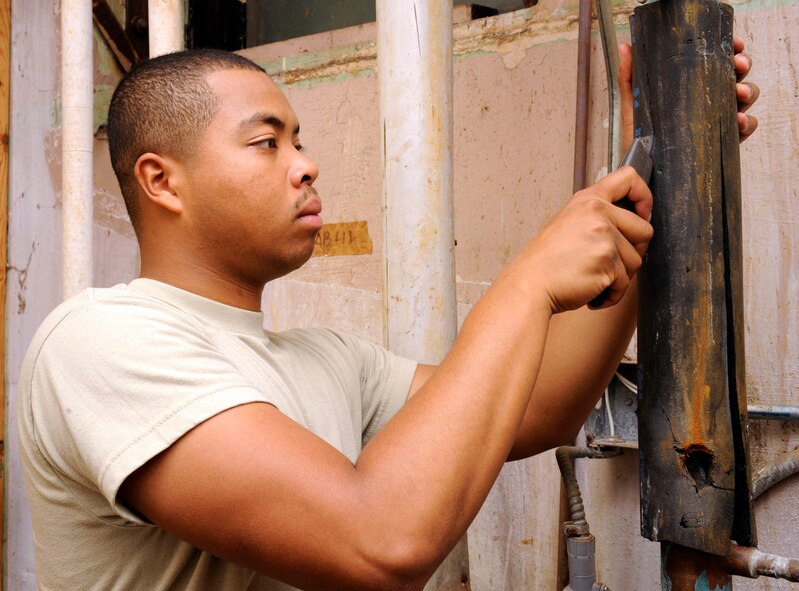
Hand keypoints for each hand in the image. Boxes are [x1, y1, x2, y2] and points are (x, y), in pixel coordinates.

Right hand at [520, 167, 652, 313]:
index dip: (644, 196)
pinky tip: (591, 292)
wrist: (528, 286)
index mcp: (587, 201)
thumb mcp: (568, 225)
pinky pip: (625, 283)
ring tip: (592, 278)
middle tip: (607, 264)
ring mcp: (604, 236)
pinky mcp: (608, 261)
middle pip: (644, 230)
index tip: (643, 213)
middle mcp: (597, 213)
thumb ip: (597, 218)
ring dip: (619, 277)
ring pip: (636, 261)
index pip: (628, 178)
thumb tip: (630, 229)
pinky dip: (611, 294)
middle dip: (632, 252)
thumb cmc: (545, 263)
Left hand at [618, 38, 758, 148]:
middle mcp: (708, 101)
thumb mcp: (633, 106)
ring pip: (745, 98)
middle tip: (737, 65)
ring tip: (739, 92)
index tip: (734, 45)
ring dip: (748, 91)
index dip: (730, 51)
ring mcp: (717, 120)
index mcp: (691, 87)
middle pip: (735, 75)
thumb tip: (625, 46)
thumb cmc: (640, 139)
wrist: (643, 172)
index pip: (716, 62)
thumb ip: (629, 78)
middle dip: (741, 66)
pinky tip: (738, 120)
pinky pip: (744, 128)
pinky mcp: (722, 142)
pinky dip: (746, 122)